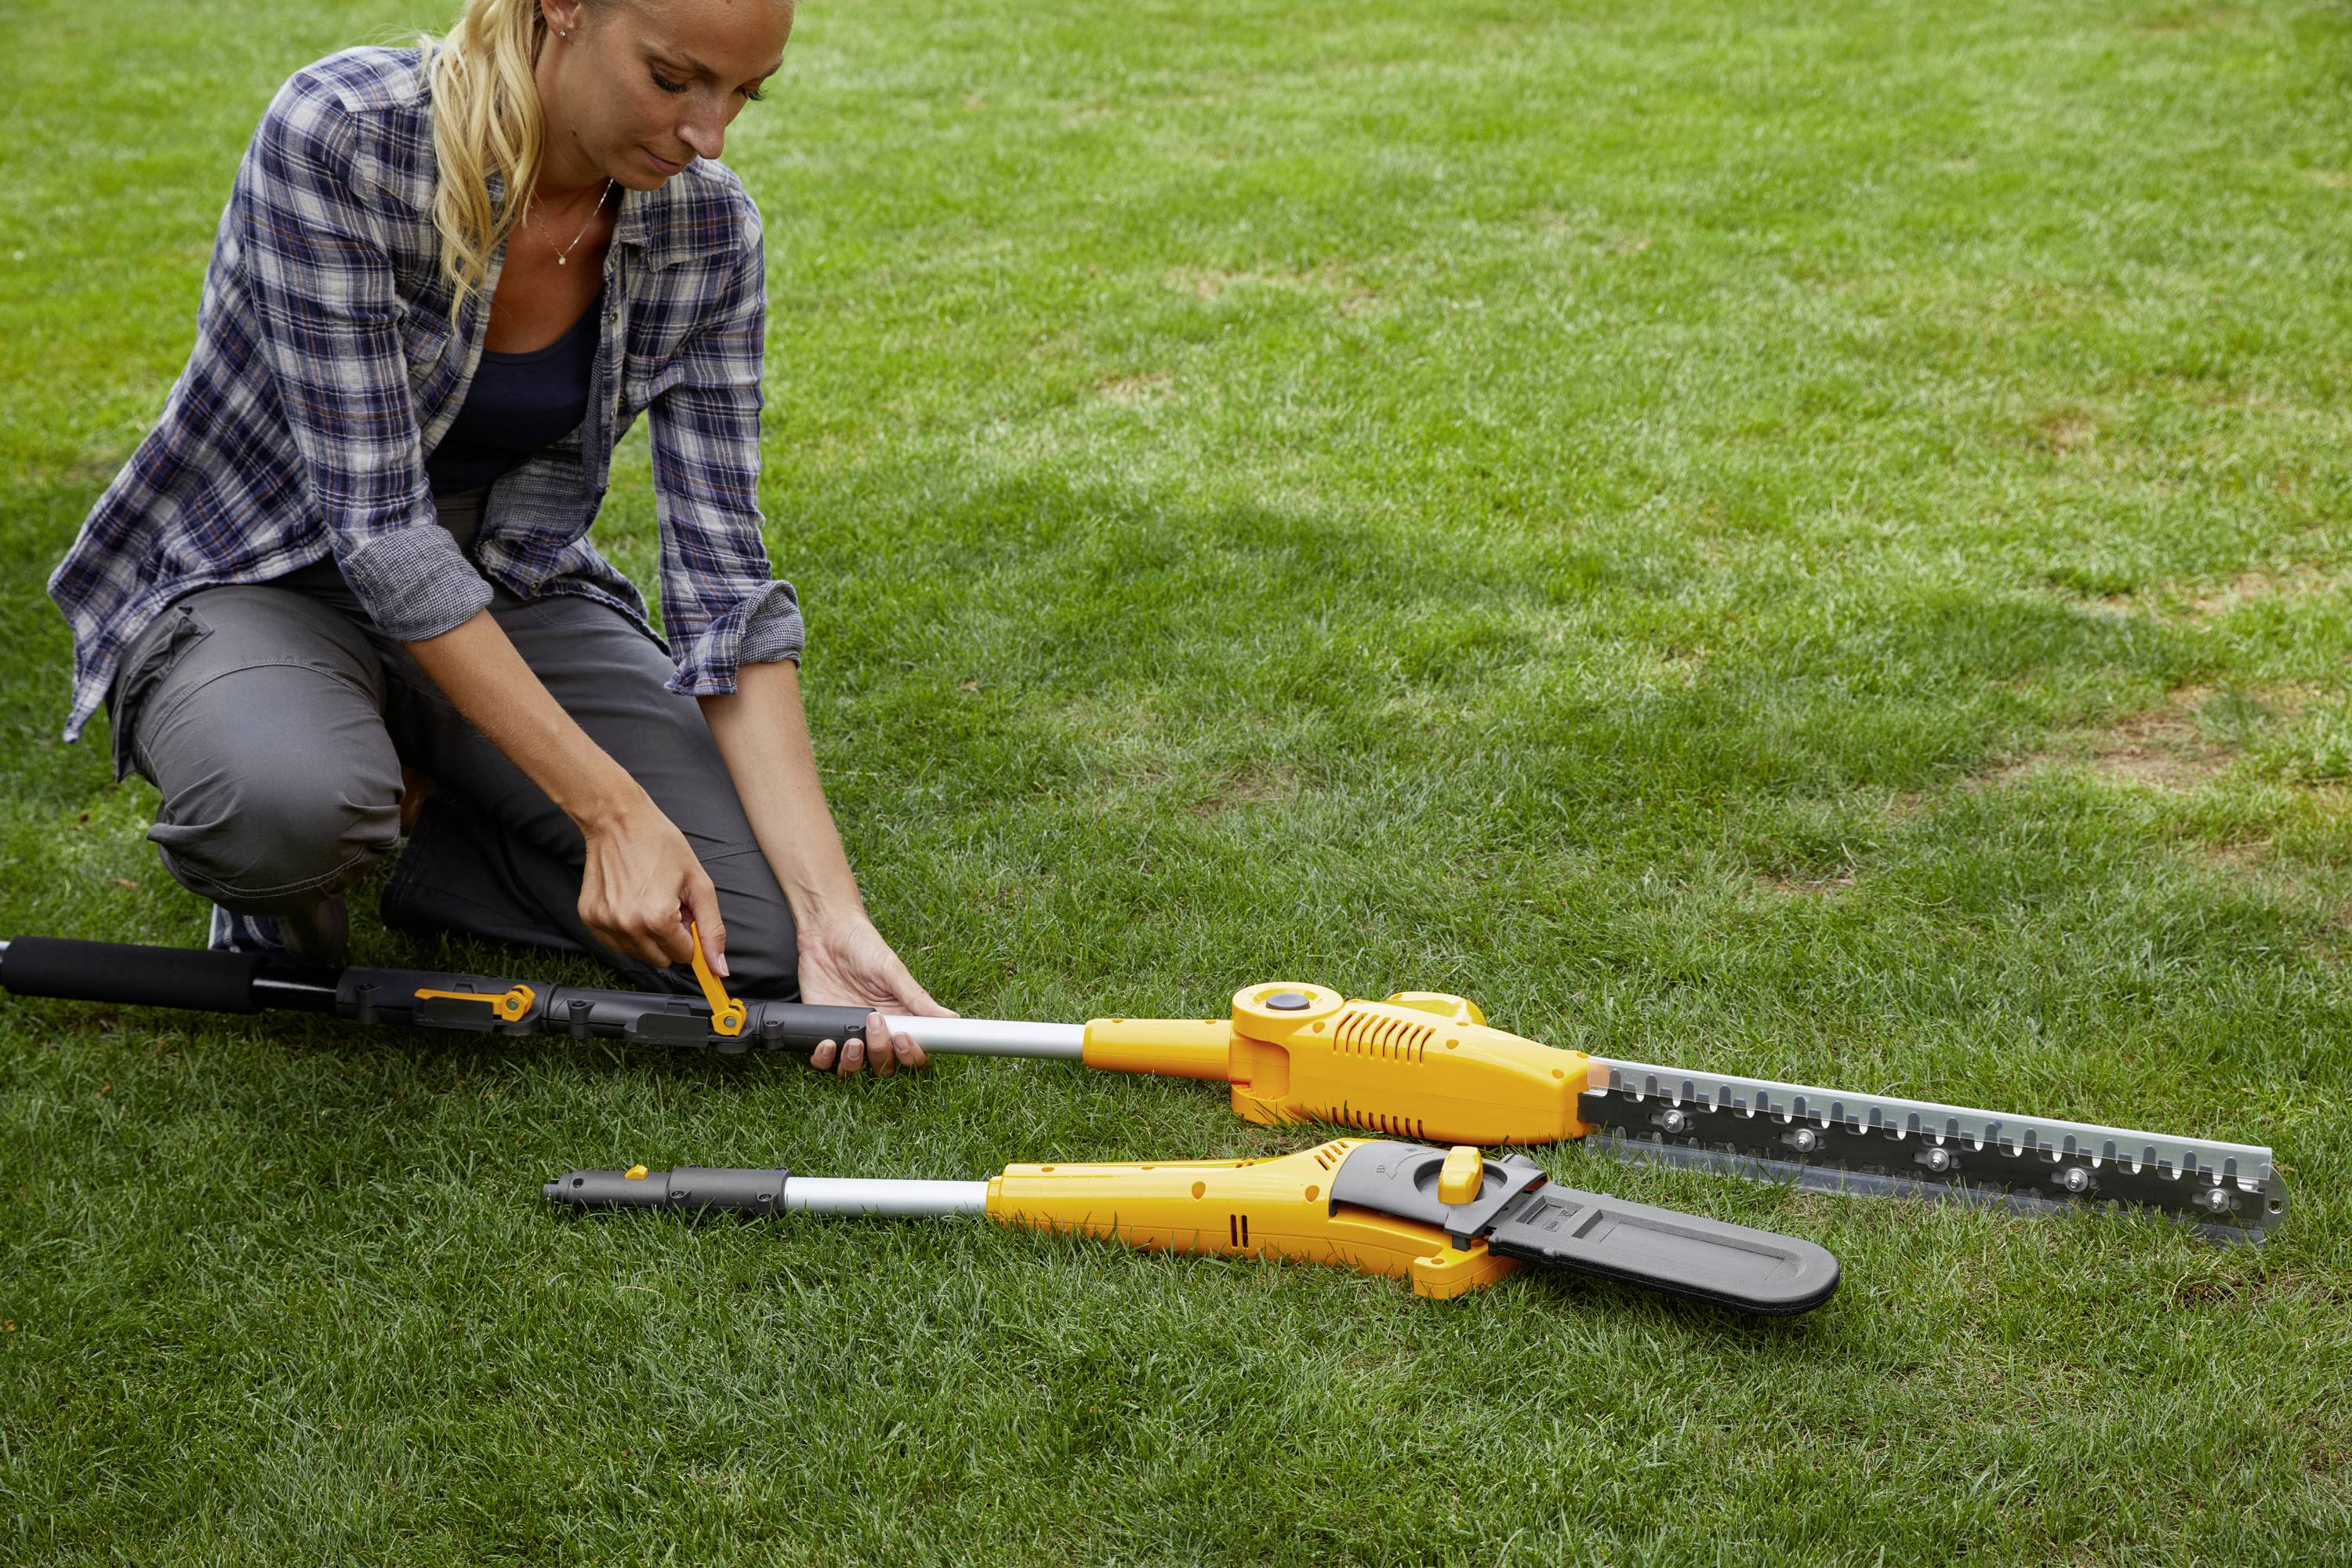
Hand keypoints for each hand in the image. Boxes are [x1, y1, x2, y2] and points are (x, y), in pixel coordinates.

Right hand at [576, 792, 726, 977]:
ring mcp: (605, 923)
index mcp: (658, 918)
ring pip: (638, 954)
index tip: (685, 913)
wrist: (618, 820)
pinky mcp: (589, 918)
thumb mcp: (698, 883)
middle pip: (661, 960)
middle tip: (668, 904)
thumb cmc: (660, 844)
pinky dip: (627, 930)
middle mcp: (628, 925)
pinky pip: (615, 943)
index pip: (684, 955)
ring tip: (648, 899)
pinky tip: (630, 902)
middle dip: (670, 938)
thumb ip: (712, 929)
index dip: (690, 935)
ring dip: (648, 935)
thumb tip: (718, 968)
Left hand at [795, 915, 954, 1075]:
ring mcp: (849, 1034)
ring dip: (854, 1064)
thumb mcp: (892, 970)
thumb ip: (917, 998)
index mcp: (899, 1018)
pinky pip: (823, 1061)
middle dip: (882, 1053)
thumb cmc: (863, 946)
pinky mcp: (823, 1031)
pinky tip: (827, 1043)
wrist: (826, 933)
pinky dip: (824, 1059)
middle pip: (886, 1065)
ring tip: (853, 1042)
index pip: (913, 1052)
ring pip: (854, 1070)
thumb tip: (952, 1018)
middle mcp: (876, 1032)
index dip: (912, 1055)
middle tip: (876, 1024)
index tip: (905, 1039)